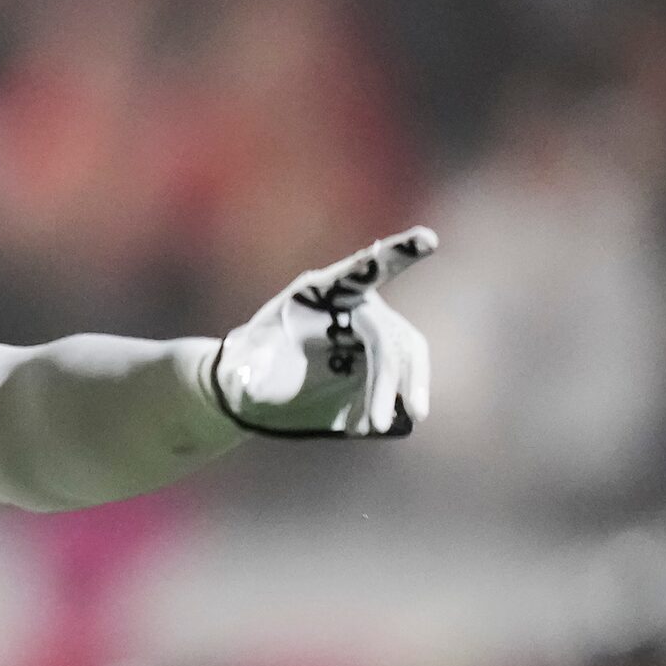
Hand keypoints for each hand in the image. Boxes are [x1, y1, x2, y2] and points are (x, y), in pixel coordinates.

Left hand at [213, 228, 435, 437]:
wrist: (255, 391)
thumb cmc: (243, 370)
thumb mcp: (237, 367)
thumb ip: (247, 367)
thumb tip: (253, 377)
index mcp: (319, 291)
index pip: (361, 269)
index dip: (397, 254)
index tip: (428, 239)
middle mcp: (354, 305)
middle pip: (386, 334)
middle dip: (390, 378)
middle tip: (378, 424)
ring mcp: (371, 331)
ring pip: (404, 353)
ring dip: (404, 390)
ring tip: (380, 426)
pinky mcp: (380, 359)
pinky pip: (402, 375)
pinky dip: (397, 399)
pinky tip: (378, 425)